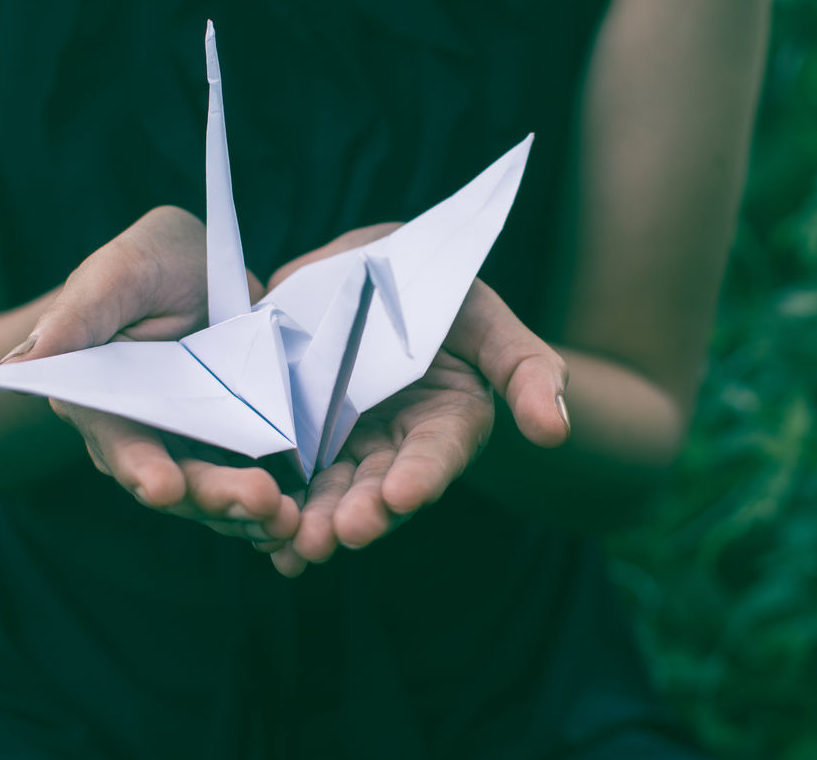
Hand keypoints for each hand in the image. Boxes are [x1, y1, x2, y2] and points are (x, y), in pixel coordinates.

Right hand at [2, 206, 300, 546]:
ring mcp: (188, 446)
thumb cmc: (146, 264)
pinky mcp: (232, 448)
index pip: (116, 442)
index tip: (163, 487)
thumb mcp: (118, 273)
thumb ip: (77, 315)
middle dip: (214, 496)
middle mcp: (139, 436)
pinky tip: (303, 517)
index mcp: (97, 401)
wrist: (199, 270)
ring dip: (249, 512)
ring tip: (289, 517)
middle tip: (261, 501)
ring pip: (214, 493)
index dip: (139, 467)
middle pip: (174, 480)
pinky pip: (249, 484)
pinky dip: (274, 504)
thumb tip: (19, 362)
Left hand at [264, 227, 570, 576]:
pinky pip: (288, 477)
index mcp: (448, 422)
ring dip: (315, 521)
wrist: (368, 271)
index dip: (423, 474)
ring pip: (330, 491)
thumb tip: (554, 431)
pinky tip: (261, 536)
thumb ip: (525, 369)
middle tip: (338, 534)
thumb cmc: (438, 290)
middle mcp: (397, 446)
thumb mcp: (486, 317)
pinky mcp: (297, 438)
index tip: (403, 493)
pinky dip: (277, 507)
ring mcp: (344, 445)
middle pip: (380, 487)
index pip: (438, 453)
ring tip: (296, 545)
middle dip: (361, 512)